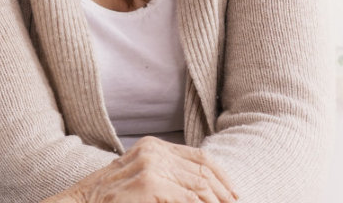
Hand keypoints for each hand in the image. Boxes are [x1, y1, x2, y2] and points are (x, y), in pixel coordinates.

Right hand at [45, 137, 237, 202]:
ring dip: (214, 201)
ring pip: (199, 186)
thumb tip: (204, 191)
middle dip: (223, 193)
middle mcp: (153, 150)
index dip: (222, 178)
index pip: (202, 158)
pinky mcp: (149, 182)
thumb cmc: (109, 199)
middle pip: (204, 171)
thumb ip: (167, 178)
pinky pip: (186, 198)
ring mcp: (150, 165)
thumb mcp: (140, 179)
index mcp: (153, 146)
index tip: (233, 195)